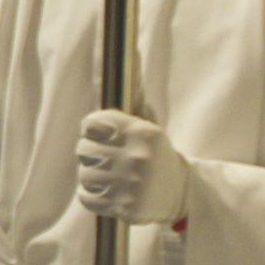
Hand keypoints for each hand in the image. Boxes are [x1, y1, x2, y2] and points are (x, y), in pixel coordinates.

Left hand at [76, 109, 190, 223]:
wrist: (181, 193)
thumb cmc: (156, 154)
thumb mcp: (149, 126)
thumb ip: (132, 102)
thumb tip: (130, 56)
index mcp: (142, 133)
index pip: (91, 124)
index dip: (91, 129)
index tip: (98, 133)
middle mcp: (136, 158)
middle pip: (83, 150)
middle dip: (91, 152)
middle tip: (106, 157)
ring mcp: (130, 186)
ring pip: (84, 174)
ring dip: (92, 175)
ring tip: (111, 176)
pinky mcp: (124, 208)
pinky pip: (86, 197)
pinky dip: (93, 196)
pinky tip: (109, 191)